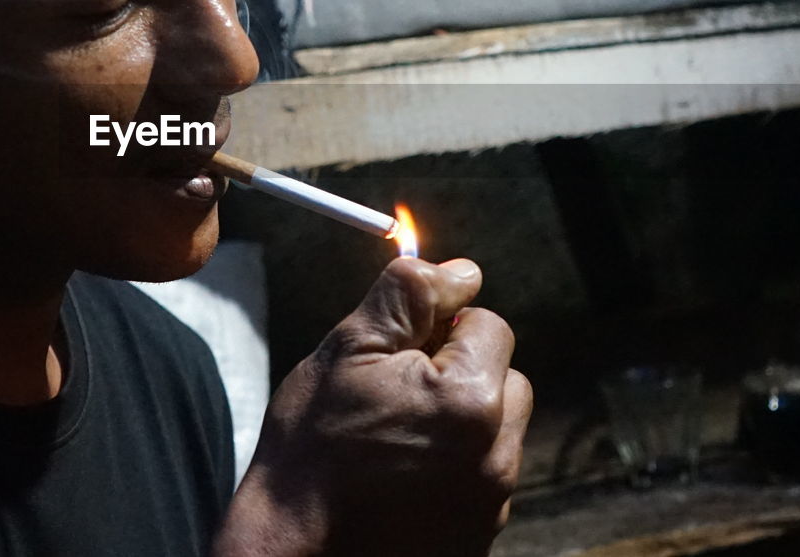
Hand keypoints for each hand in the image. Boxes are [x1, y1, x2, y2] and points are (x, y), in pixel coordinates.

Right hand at [216, 258, 531, 556]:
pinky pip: (483, 477)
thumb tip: (460, 270)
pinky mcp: (480, 536)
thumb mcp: (346, 353)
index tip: (398, 352)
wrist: (292, 555)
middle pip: (506, 378)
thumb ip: (407, 299)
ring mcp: (492, 502)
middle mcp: (497, 455)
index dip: (441, 326)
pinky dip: (453, 467)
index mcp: (470, 401)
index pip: (490, 324)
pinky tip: (401, 476)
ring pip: (496, 429)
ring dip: (459, 422)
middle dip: (460, 373)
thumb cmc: (311, 453)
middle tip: (395, 393)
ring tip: (394, 438)